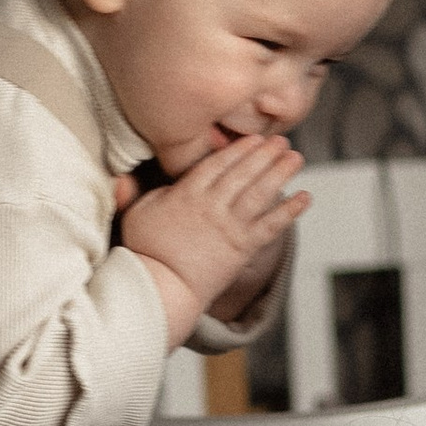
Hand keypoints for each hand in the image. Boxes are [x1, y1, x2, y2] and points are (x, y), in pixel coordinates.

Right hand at [119, 135, 307, 332]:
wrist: (162, 288)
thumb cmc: (146, 253)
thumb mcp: (134, 215)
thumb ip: (132, 192)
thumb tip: (120, 176)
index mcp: (188, 194)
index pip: (218, 164)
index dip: (240, 149)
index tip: (255, 138)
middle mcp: (213, 206)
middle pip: (245, 173)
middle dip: (265, 153)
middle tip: (283, 139)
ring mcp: (230, 226)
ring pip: (261, 193)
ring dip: (281, 173)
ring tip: (296, 157)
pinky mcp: (243, 248)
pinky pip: (272, 225)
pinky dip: (290, 210)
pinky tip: (305, 197)